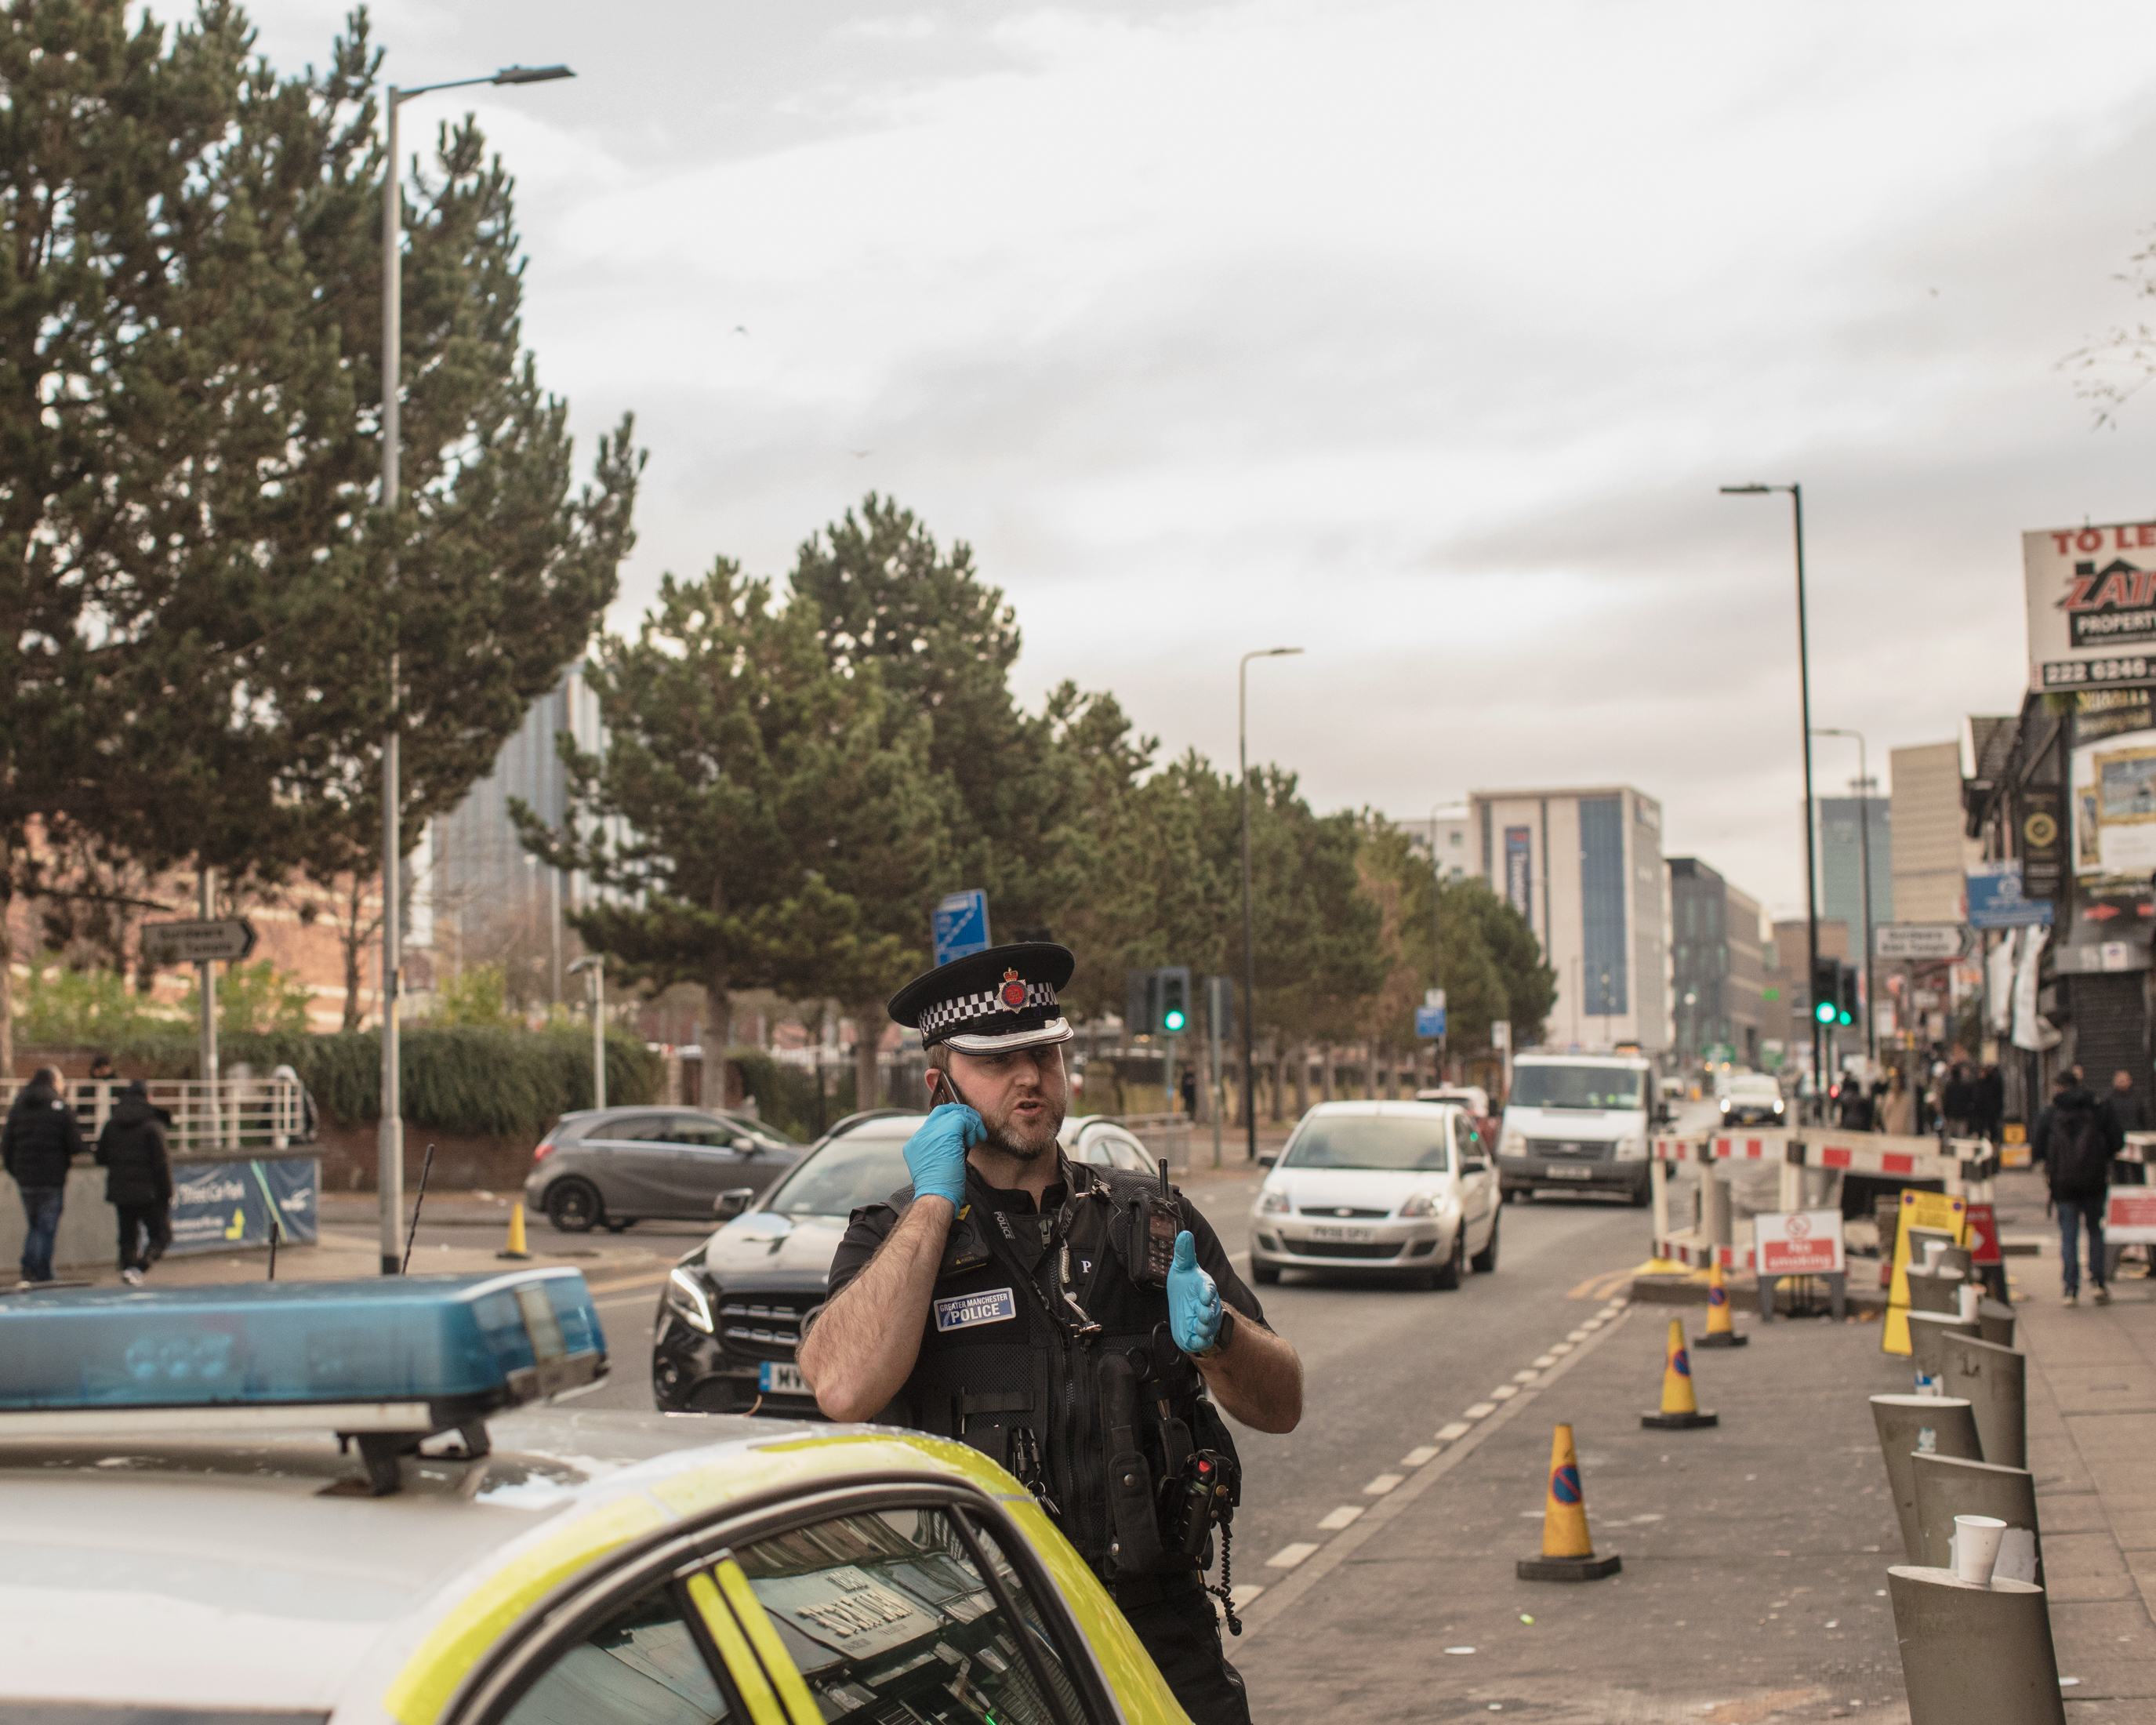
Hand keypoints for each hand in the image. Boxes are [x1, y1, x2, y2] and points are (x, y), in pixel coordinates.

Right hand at [903, 1103, 981, 1206]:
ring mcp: (931, 1133)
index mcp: (915, 1144)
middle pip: (942, 1112)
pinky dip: (972, 1128)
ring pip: (954, 1114)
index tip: (963, 1125)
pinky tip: (974, 1141)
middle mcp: (920, 1136)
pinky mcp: (945, 1133)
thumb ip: (939, 1150)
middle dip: (961, 1115)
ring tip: (976, 1137)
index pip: (932, 1121)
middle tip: (974, 1126)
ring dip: (970, 1123)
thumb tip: (957, 1141)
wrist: (936, 1197)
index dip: (949, 1118)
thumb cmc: (939, 1189)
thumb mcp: (933, 1167)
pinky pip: (962, 1120)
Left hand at [1167, 1230, 1222, 1354]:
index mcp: (1204, 1288)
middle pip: (1211, 1310)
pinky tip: (1195, 1340)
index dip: (1208, 1292)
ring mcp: (1204, 1321)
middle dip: (1207, 1313)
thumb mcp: (1182, 1268)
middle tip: (1201, 1313)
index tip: (1205, 1295)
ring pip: (1208, 1326)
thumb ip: (1184, 1253)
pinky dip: (1199, 1342)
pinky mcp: (1198, 1336)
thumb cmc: (1186, 1287)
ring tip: (1198, 1327)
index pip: (1209, 1288)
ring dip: (1204, 1328)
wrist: (1186, 1309)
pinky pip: (1202, 1341)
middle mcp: (1207, 1305)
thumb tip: (1184, 1233)